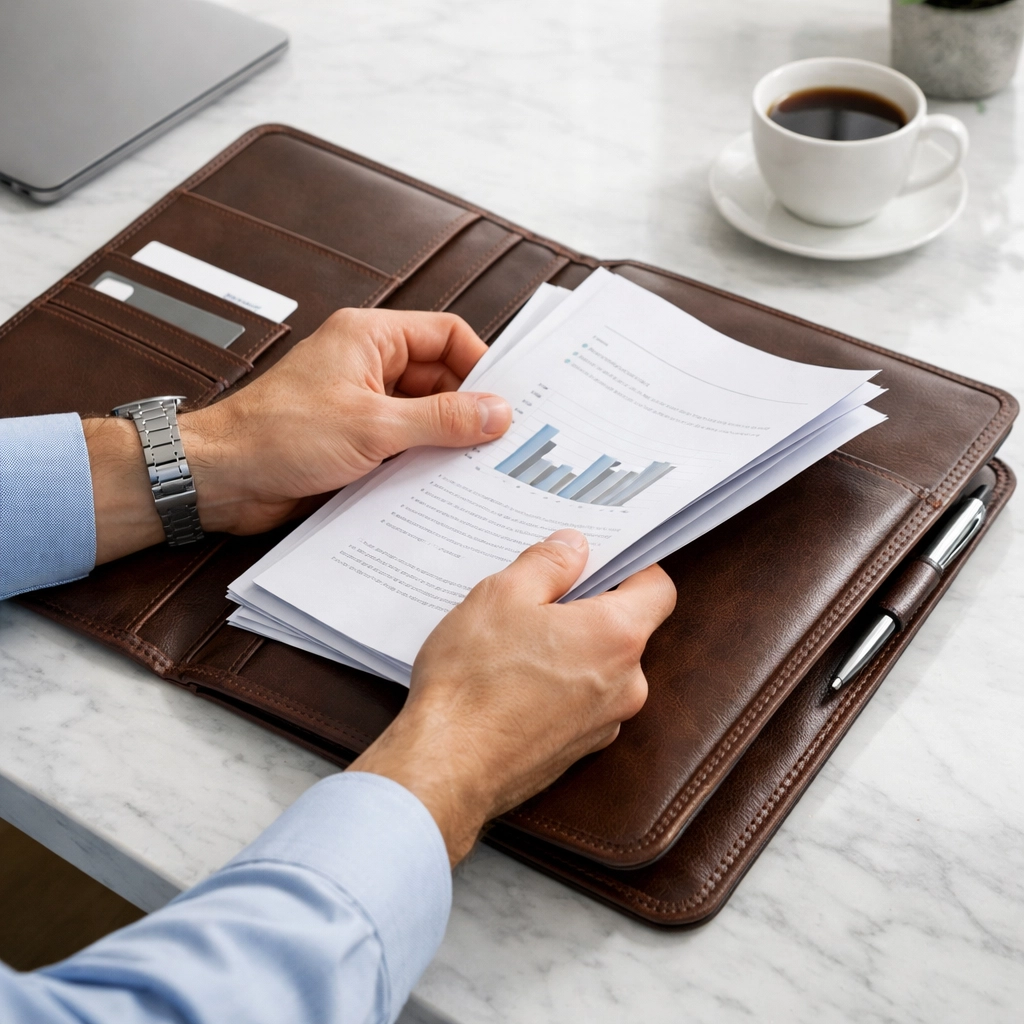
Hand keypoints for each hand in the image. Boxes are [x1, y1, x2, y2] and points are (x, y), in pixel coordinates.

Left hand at [84, 309, 511, 562]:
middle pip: (441, 377)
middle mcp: (369, 365)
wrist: (221, 477)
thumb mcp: (373, 426)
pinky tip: (442, 483)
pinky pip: (404, 443)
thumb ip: (441, 418)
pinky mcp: (355, 440)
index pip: (447, 335)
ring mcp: (362, 403)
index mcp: (371, 338)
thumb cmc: (278, 435)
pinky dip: (423, 460)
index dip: (481, 364)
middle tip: (502, 441)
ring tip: (478, 466)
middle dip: (469, 408)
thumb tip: (497, 413)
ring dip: (446, 439)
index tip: (508, 401)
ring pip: (425, 414)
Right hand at [349, 530, 676, 865]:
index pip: (657, 588)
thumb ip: (548, 563)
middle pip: (625, 628)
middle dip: (587, 608)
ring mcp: (604, 723)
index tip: (599, 559)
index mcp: (617, 636)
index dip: (632, 566)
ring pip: (599, 667)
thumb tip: (575, 546)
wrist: (446, 767)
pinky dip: (556, 685)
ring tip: (512, 642)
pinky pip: (579, 701)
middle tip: (536, 598)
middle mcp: (626, 684)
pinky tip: (510, 682)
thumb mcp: (502, 595)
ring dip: (568, 649)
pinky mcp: (577, 750)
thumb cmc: (473, 681)